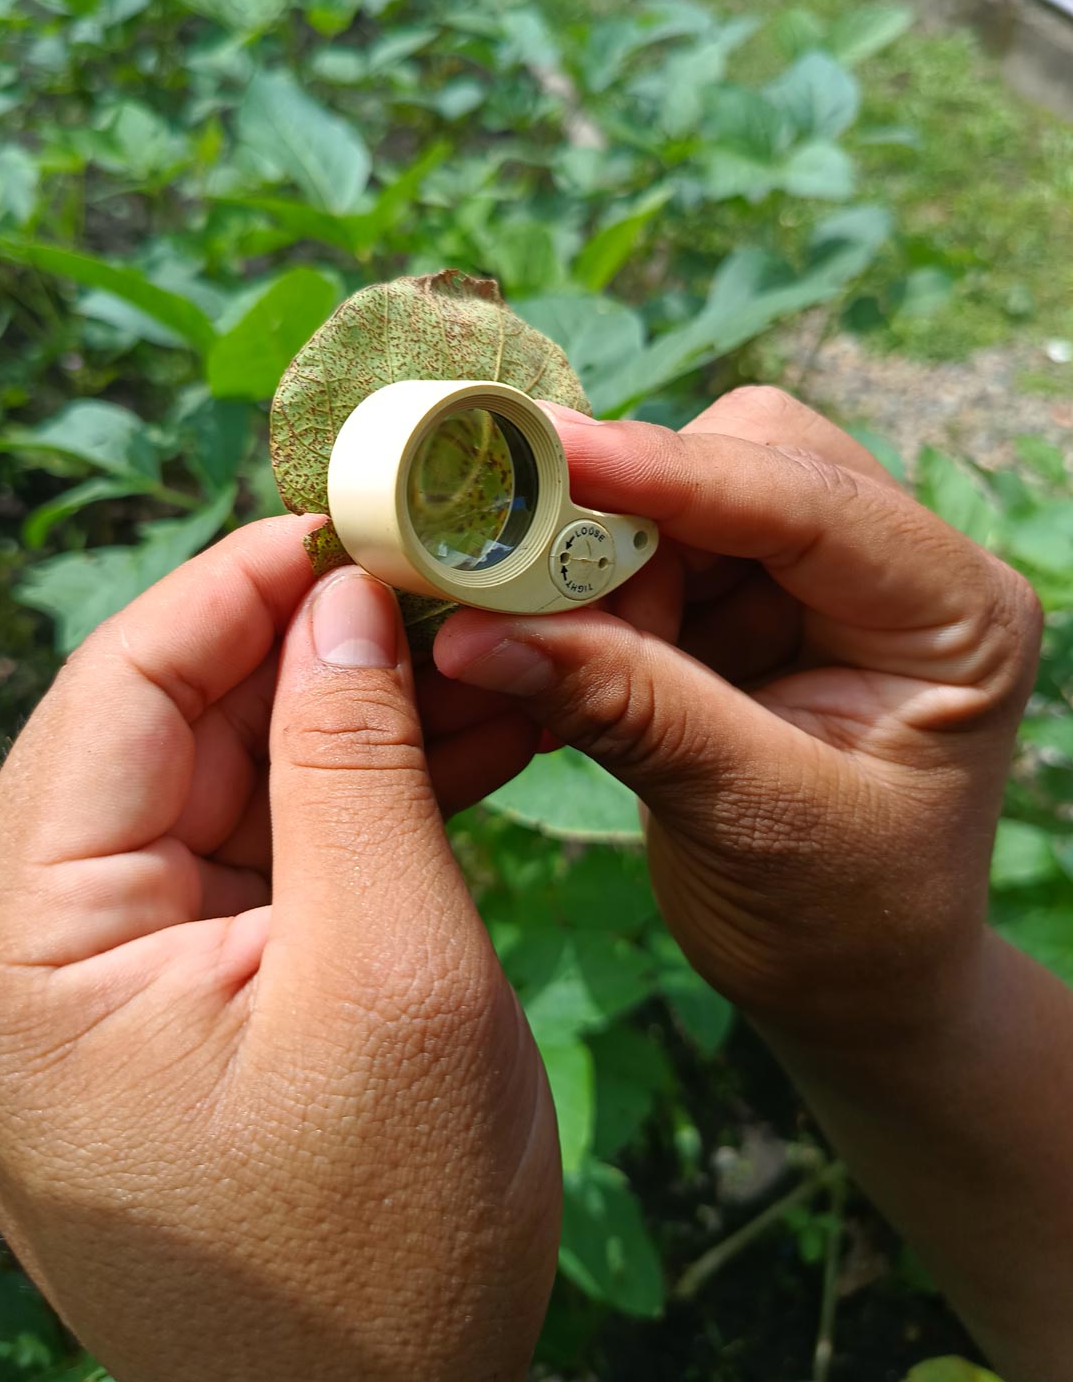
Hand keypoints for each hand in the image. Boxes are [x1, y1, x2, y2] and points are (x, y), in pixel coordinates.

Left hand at [0, 519, 560, 1381]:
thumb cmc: (384, 1248)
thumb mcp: (393, 976)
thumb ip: (355, 763)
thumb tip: (341, 598)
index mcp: (22, 949)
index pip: (118, 686)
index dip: (243, 582)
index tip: (361, 519)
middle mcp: (22, 953)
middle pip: (164, 727)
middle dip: (306, 644)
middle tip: (437, 573)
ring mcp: (91, 982)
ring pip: (218, 784)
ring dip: (341, 716)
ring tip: (469, 645)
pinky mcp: (165, 1003)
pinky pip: (249, 858)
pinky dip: (343, 798)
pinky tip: (449, 737)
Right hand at [434, 387, 1042, 1046]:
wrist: (853, 984)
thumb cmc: (846, 924)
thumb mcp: (752, 821)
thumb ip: (632, 710)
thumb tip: (480, 630)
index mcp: (956, 613)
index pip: (811, 503)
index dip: (672, 472)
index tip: (551, 453)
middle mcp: (900, 567)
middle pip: (748, 456)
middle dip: (634, 510)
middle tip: (529, 582)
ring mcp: (822, 578)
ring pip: (687, 493)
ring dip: (604, 553)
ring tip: (551, 646)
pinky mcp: (753, 603)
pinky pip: (653, 551)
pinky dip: (594, 591)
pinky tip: (560, 653)